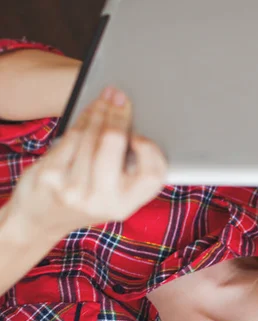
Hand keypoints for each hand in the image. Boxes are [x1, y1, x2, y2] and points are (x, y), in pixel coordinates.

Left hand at [8, 86, 166, 240]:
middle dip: (118, 115)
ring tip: (105, 99)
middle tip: (121, 99)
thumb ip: (128, 173)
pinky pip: (71, 137)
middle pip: (114, 144)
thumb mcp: (113, 197)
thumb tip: (135, 126)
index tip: (142, 136)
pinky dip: (82, 119)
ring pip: (90, 135)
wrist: (41, 219)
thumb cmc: (84, 200)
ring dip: (99, 111)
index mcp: (125, 206)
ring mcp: (74, 188)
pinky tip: (89, 112)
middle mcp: (101, 200)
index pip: (152, 175)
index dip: (151, 151)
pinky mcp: (52, 174)